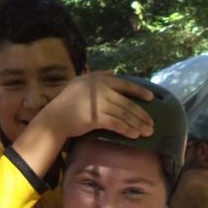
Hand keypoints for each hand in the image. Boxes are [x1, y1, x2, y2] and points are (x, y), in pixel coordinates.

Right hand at [37, 71, 153, 140]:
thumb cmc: (66, 102)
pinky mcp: (97, 117)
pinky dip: (128, 130)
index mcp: (100, 80)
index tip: (151, 98)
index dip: (140, 91)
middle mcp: (102, 89)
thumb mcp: (81, 82)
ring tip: (147, 132)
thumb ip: (97, 76)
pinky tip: (135, 135)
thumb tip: (112, 72)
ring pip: (125, 114)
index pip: (125, 85)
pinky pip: (117, 124)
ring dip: (138, 124)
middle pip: (128, 103)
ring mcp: (100, 103)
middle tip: (151, 123)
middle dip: (142, 114)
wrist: (55, 117)